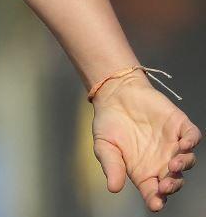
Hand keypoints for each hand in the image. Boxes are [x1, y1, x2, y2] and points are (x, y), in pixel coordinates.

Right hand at [91, 73, 198, 210]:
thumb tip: (113, 188)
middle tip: (164, 186)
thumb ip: (111, 166)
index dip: (156, 201)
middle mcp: (162, 161)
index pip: (154, 192)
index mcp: (143, 171)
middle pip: (174, 180)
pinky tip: (184, 144)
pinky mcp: (179, 126)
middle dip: (172, 186)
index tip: (155, 204)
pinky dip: (191, 141)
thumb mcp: (104, 146)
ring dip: (183, 165)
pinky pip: (192, 137)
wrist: (114, 93)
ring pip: (188, 160)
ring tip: (173, 164)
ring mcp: (173, 144)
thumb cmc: (108, 123)